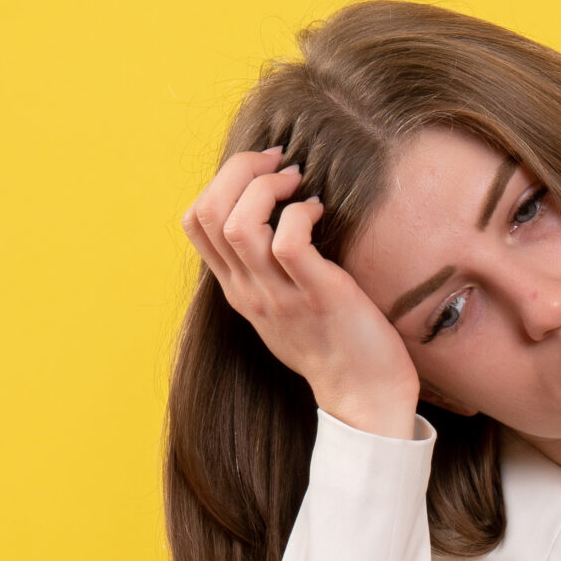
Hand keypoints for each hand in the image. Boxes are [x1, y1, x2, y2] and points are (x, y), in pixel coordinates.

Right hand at [180, 147, 420, 436]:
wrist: (364, 398)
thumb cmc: (334, 344)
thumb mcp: (286, 305)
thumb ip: (271, 269)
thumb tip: (279, 217)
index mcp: (237, 289)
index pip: (195, 221)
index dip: (222, 180)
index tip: (262, 168)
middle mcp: (248, 291)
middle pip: (208, 212)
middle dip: (239, 170)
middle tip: (280, 162)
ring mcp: (278, 296)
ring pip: (240, 224)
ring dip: (267, 187)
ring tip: (298, 183)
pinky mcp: (317, 297)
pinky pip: (288, 242)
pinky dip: (300, 214)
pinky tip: (320, 212)